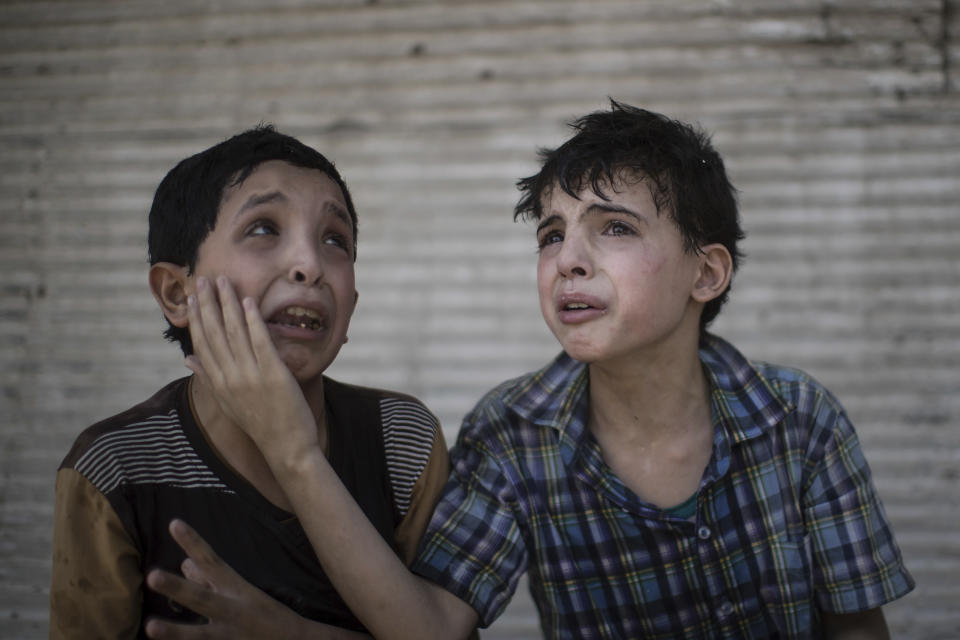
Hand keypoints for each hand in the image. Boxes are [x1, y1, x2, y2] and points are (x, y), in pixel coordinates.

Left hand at [145, 519, 368, 639]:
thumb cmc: (265, 615)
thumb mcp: (241, 592)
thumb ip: (209, 580)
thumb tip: (184, 564)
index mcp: (236, 589)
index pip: (212, 560)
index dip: (193, 543)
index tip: (174, 524)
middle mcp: (232, 611)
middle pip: (202, 598)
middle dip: (178, 589)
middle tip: (152, 576)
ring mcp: (229, 636)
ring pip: (200, 635)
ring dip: (175, 632)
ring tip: (150, 627)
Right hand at [185, 276, 318, 466]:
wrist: (286, 448)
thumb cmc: (260, 424)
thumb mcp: (228, 402)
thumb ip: (207, 377)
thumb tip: (186, 358)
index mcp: (218, 383)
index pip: (202, 343)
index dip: (197, 318)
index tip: (193, 297)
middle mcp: (230, 378)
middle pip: (214, 333)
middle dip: (207, 304)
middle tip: (203, 278)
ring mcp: (250, 376)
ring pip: (234, 333)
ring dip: (227, 304)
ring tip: (223, 281)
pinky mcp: (273, 375)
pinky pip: (260, 342)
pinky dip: (253, 321)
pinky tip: (248, 302)